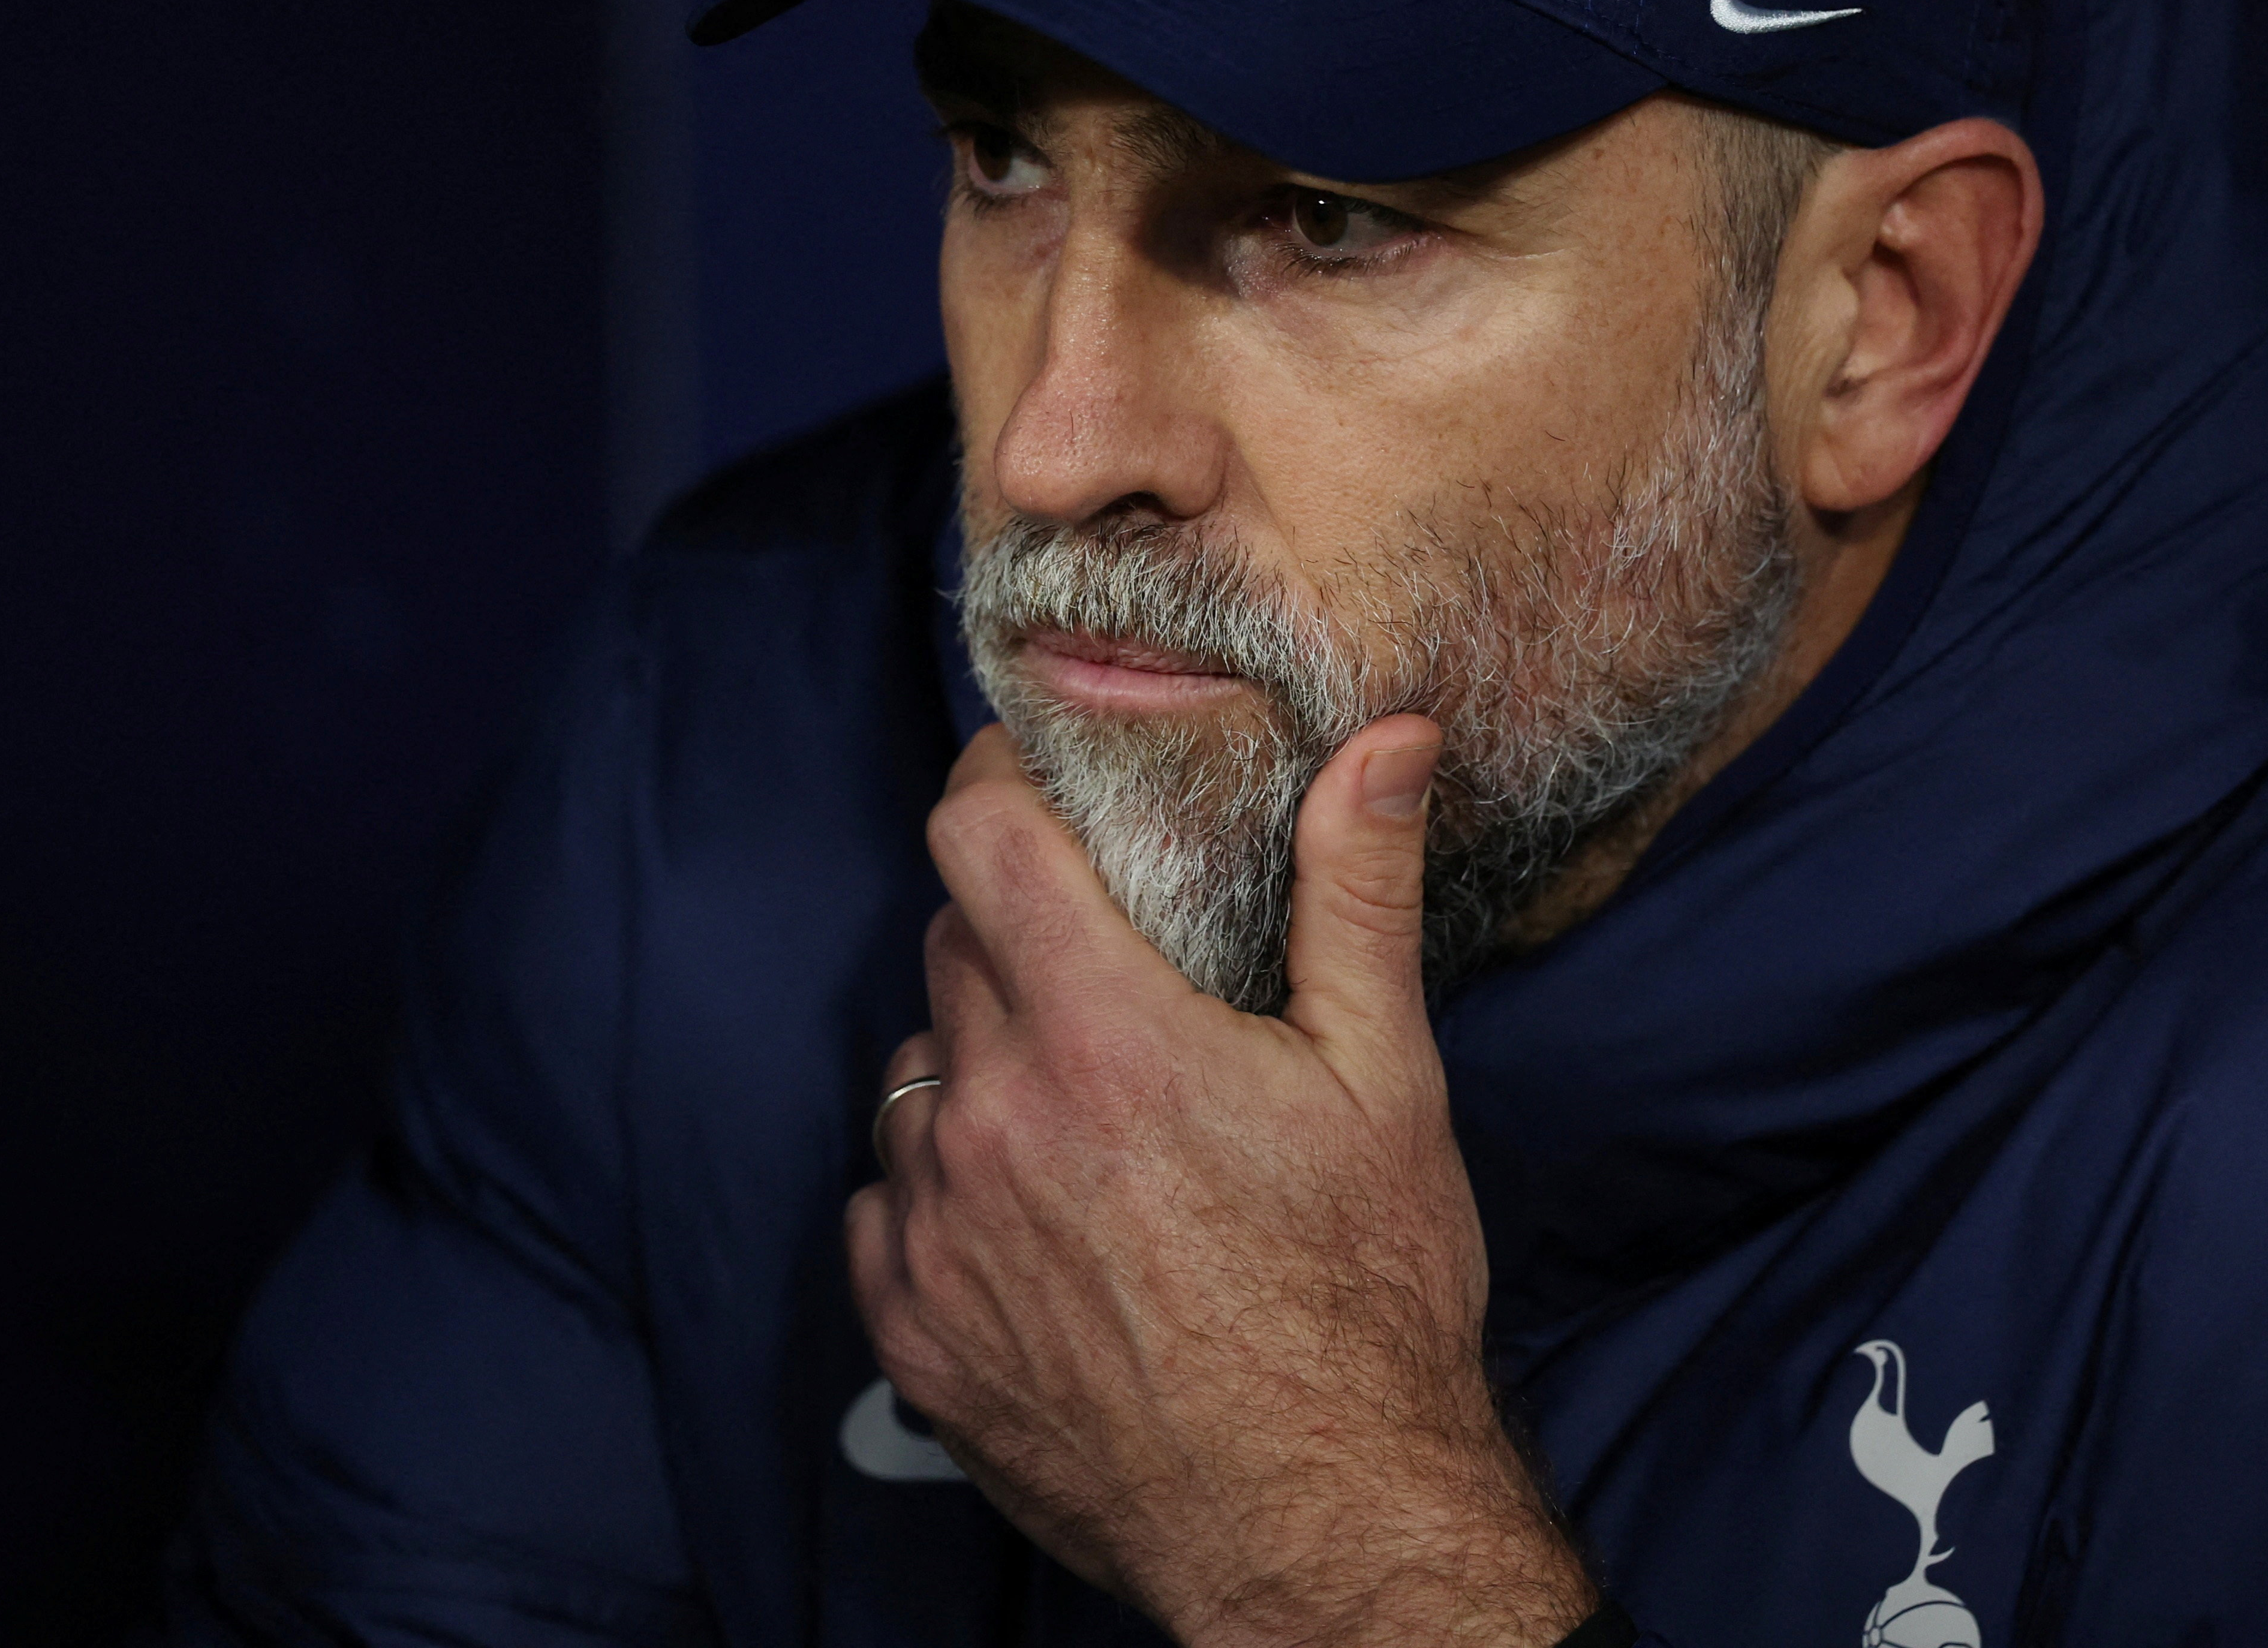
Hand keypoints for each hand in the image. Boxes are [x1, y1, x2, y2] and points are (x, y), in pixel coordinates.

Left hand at [845, 720, 1596, 1647]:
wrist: (1320, 1528)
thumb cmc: (1364, 1305)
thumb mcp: (1386, 1080)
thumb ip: (1356, 890)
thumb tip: (1384, 738)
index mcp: (1102, 1037)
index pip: (977, 837)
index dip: (994, 783)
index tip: (1030, 782)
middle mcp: (992, 1120)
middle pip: (952, 948)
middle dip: (1020, 935)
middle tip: (1109, 976)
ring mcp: (935, 1232)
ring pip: (914, 1077)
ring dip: (978, 1070)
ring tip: (1085, 1123)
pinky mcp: (910, 1332)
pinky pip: (882, 1208)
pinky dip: (940, 1194)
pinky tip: (1032, 1224)